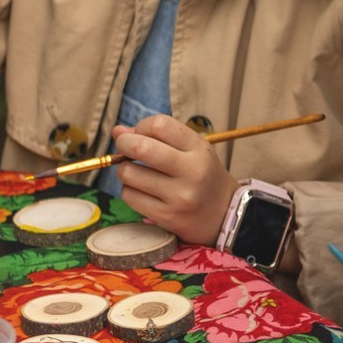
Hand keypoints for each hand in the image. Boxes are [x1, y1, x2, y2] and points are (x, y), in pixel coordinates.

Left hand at [112, 116, 235, 246]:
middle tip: (124, 147)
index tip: (139, 133)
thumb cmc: (203, 177)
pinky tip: (140, 191)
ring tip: (134, 172)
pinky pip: (130, 196)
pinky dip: (129, 190)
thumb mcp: (192, 151)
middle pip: (141, 147)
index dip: (141, 126)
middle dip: (124, 144)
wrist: (226, 216)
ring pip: (129, 174)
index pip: (160, 125)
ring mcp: (179, 196)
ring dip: (124, 170)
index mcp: (200, 149)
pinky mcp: (167, 216)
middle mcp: (192, 171)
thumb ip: (158, 137)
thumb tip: (117, 131)